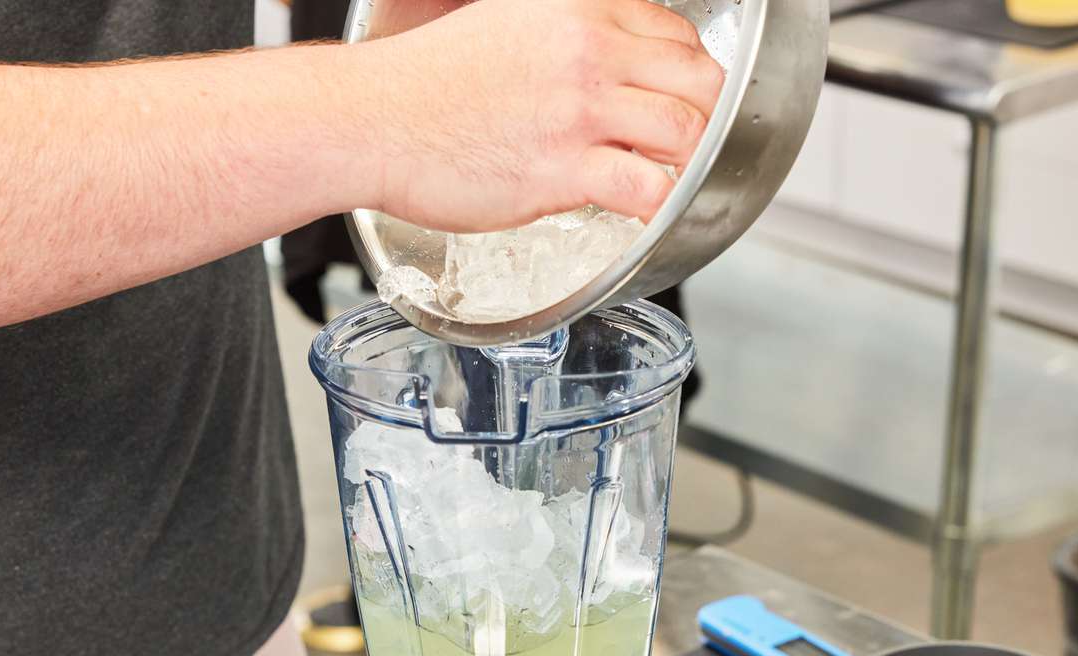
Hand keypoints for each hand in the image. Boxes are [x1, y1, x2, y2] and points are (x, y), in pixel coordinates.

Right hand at [348, 0, 724, 231]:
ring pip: (686, 131)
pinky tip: (650, 213)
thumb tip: (596, 65)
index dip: (687, 74)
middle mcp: (588, 49)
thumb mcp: (505, 24)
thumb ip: (562, 38)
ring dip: (691, 164)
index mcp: (578, 9)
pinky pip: (648, 187)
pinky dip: (663, 205)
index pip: (675, 34)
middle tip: (689, 147)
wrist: (371, 119)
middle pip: (697, 80)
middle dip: (706, 118)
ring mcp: (579, 109)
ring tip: (672, 181)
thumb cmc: (423, 84)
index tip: (679, 101)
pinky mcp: (564, 167)